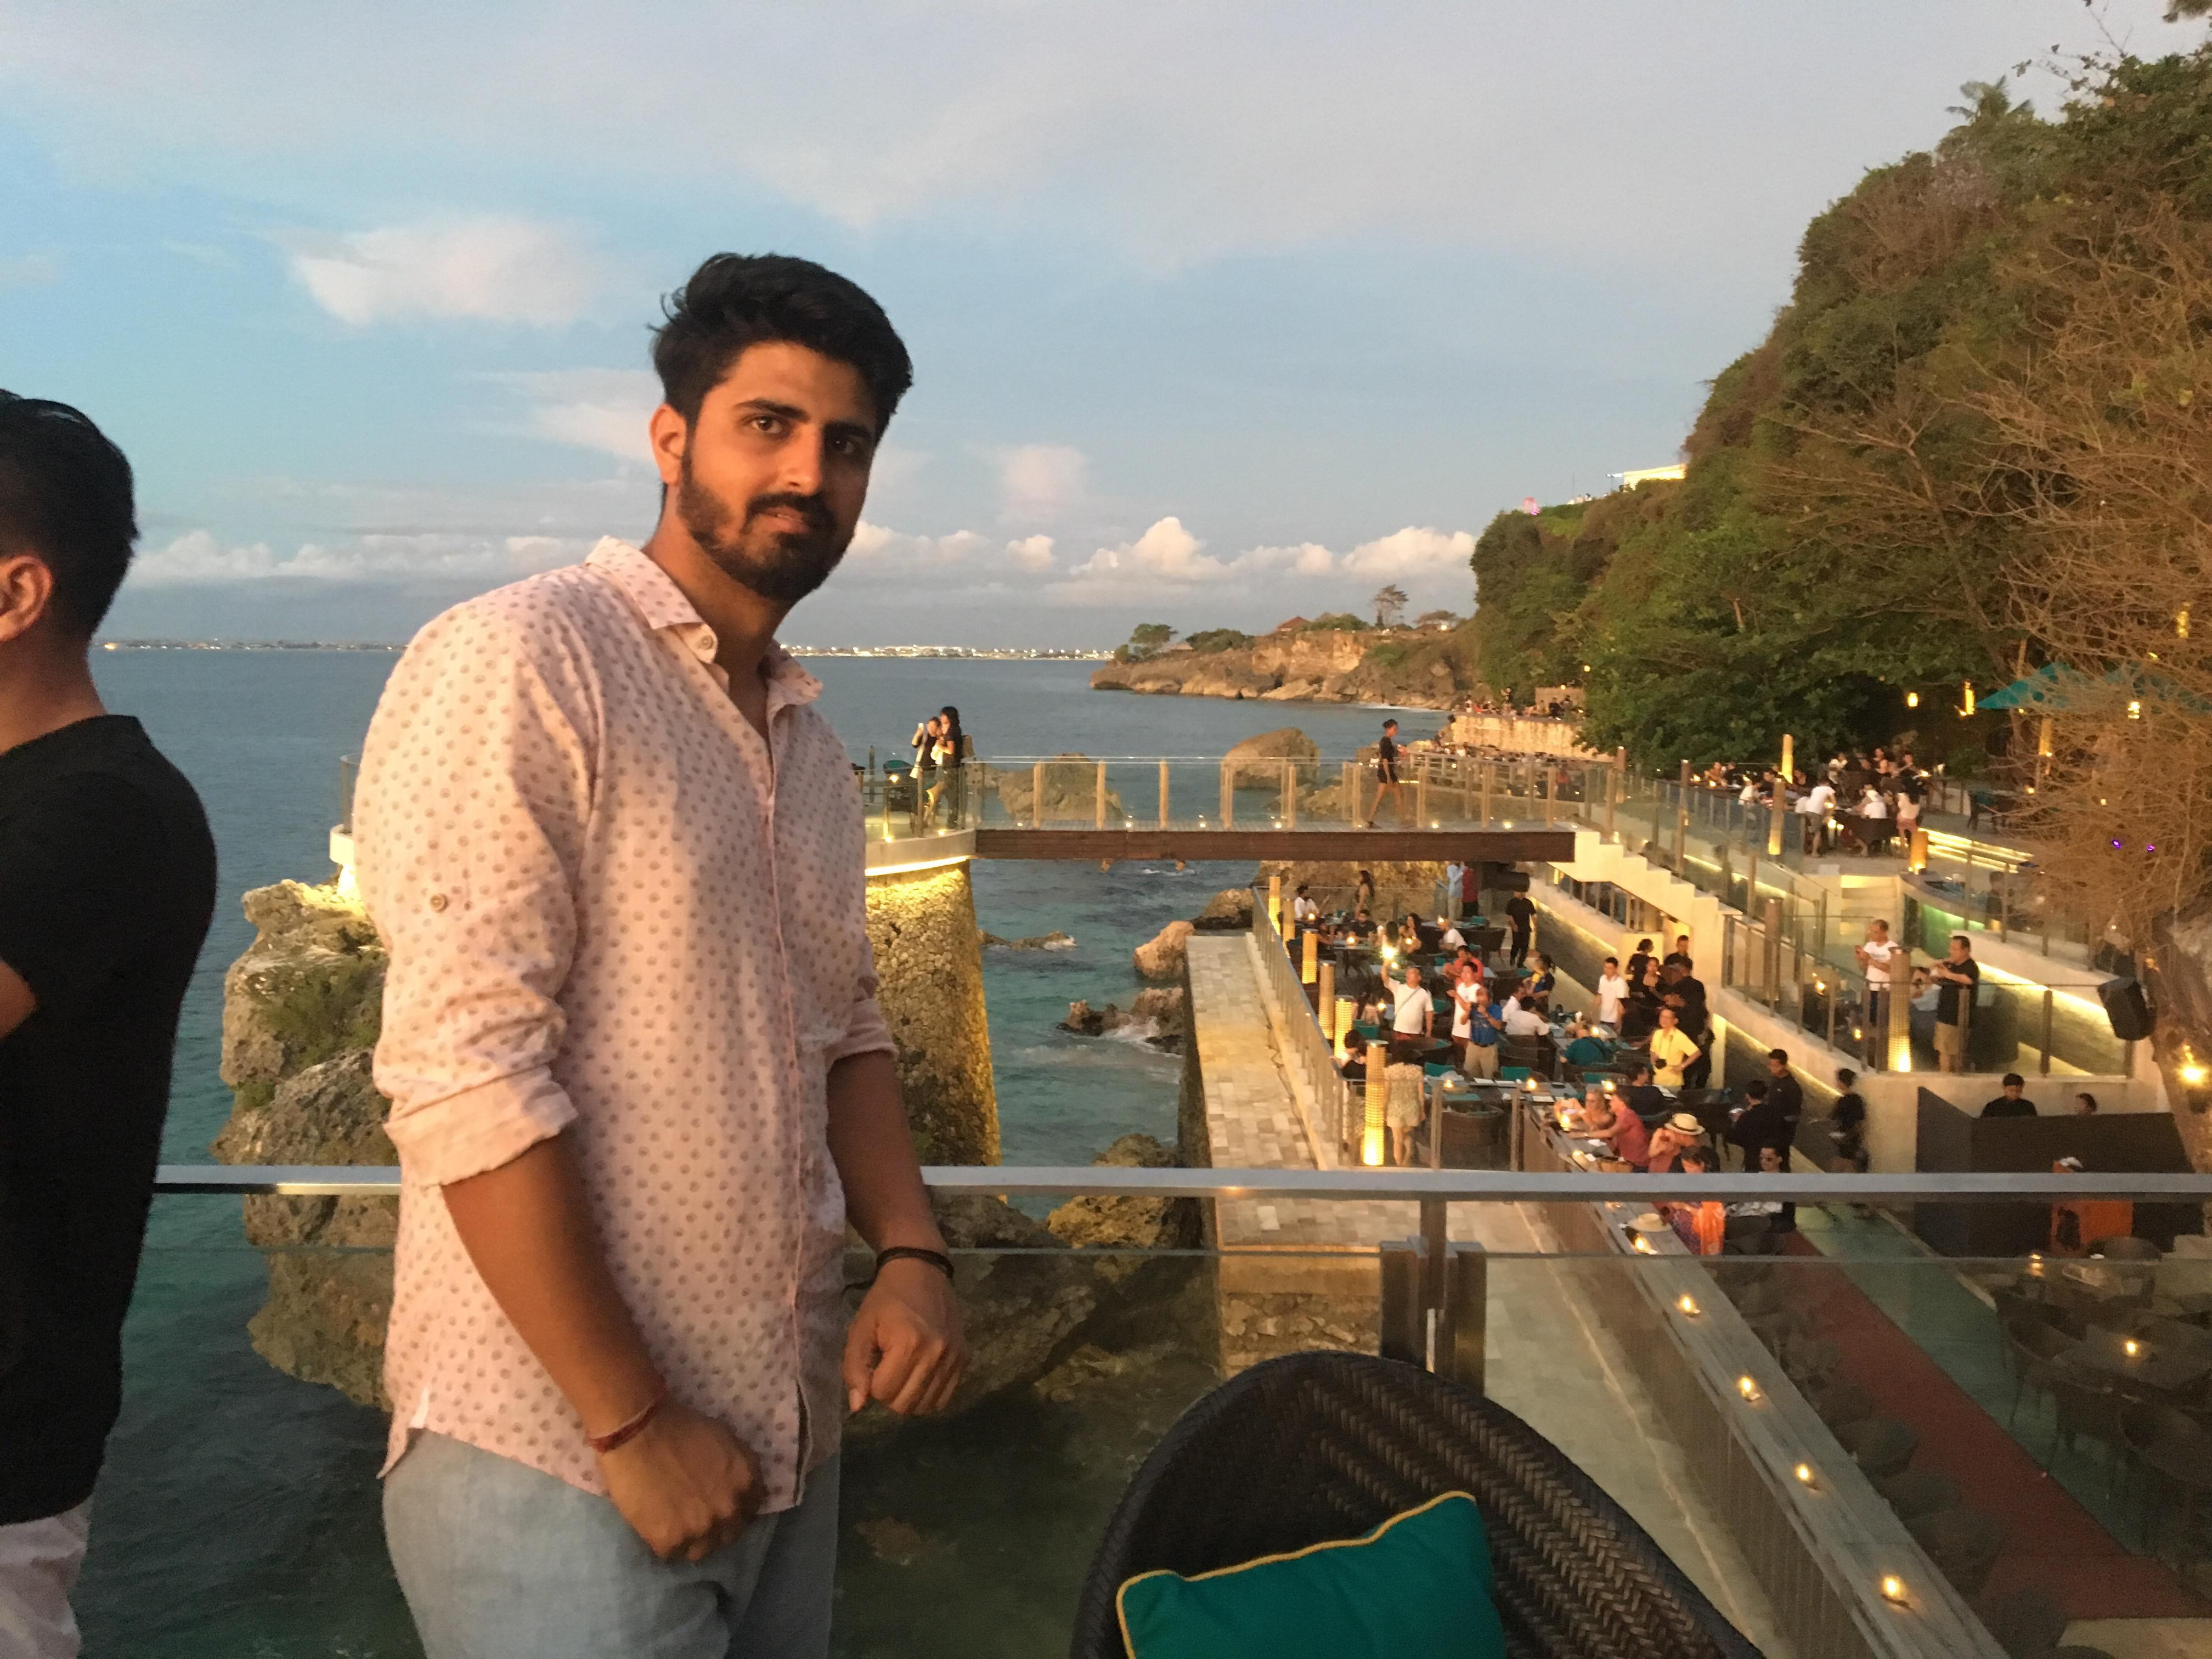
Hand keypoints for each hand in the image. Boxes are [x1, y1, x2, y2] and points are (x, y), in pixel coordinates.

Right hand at [597, 1399, 763, 1562]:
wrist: (639, 1431)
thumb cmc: (679, 1426)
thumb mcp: (725, 1438)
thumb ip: (736, 1467)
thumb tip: (736, 1485)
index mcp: (746, 1483)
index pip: (750, 1510)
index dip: (735, 1509)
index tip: (720, 1507)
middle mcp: (730, 1510)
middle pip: (729, 1534)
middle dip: (715, 1528)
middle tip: (694, 1517)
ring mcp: (701, 1528)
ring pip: (702, 1550)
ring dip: (691, 1541)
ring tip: (673, 1526)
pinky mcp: (670, 1541)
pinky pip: (672, 1553)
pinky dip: (663, 1542)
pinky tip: (654, 1525)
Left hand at [844, 1257, 966, 1416]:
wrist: (921, 1271)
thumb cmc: (885, 1299)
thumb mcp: (861, 1327)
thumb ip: (855, 1367)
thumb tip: (858, 1406)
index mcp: (907, 1344)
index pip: (884, 1393)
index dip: (872, 1384)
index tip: (874, 1364)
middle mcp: (935, 1354)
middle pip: (906, 1405)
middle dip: (890, 1394)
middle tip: (887, 1371)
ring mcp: (953, 1357)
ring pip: (926, 1406)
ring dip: (910, 1397)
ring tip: (904, 1374)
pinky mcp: (964, 1358)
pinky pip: (945, 1398)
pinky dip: (929, 1395)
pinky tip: (921, 1376)